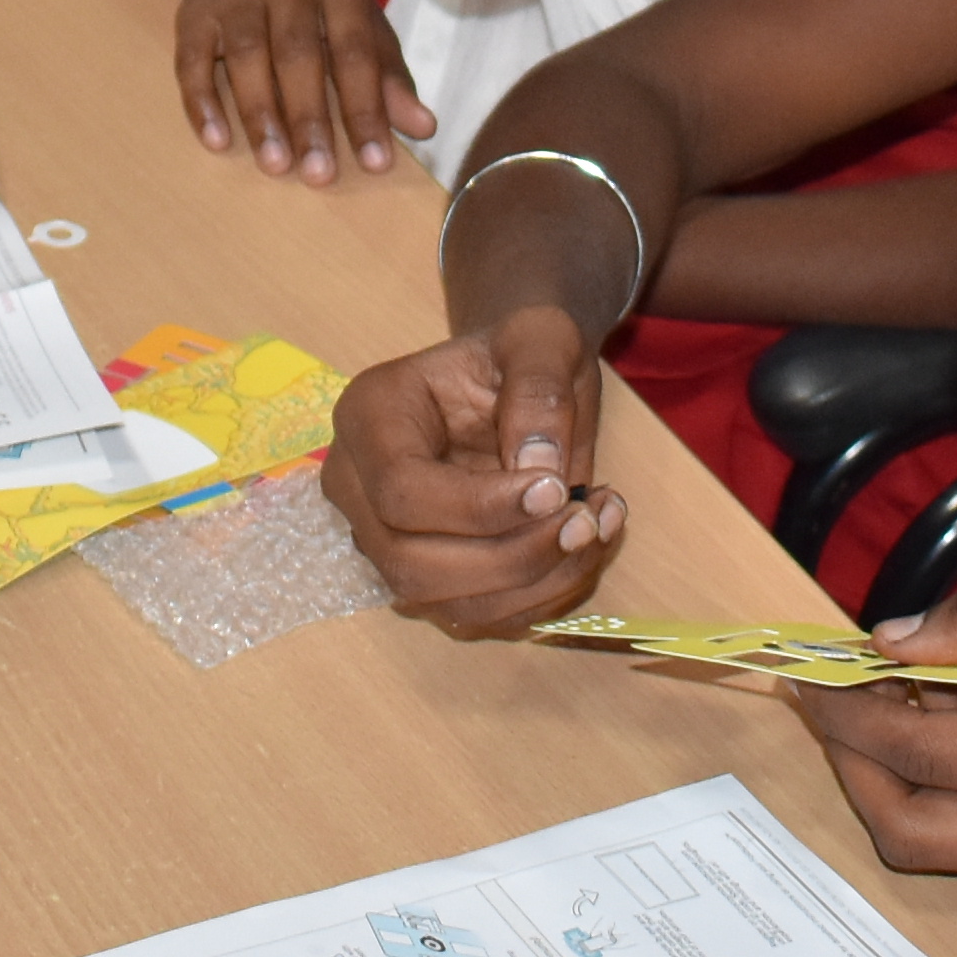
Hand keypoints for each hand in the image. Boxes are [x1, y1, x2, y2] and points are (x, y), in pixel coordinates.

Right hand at [177, 0, 430, 179]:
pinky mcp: (194, 13)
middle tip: (320, 175)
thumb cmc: (317, 3)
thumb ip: (388, 75)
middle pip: (298, 54)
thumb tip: (425, 128)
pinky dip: (202, 103)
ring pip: (246, 56)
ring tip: (275, 166)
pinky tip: (217, 141)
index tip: (375, 163)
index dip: (367, 108)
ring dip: (260, 115)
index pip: (356, 51)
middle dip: (310, 118)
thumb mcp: (362, 24)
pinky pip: (192, 60)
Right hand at [322, 302, 622, 630]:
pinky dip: (543, 596)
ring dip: (536, 582)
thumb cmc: (521, 354)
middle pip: (412, 564)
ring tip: (599, 526)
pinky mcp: (428, 578)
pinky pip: (481, 615)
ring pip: (446, 603)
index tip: (558, 491)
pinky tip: (586, 546)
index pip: (402, 490)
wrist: (519, 382)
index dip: (480, 506)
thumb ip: (540, 389)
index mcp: (369, 415)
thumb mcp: (542, 340)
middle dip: (513, 556)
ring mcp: (385, 541)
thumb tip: (537, 469)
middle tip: (588, 521)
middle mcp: (358, 487)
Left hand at [799, 563, 956, 885]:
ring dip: (903, 782)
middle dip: (856, 772)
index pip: (931, 754)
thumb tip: (889, 641)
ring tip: (894, 696)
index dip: (855, 713)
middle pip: (922, 837)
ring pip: (955, 848)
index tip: (814, 670)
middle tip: (831, 700)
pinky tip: (956, 715)